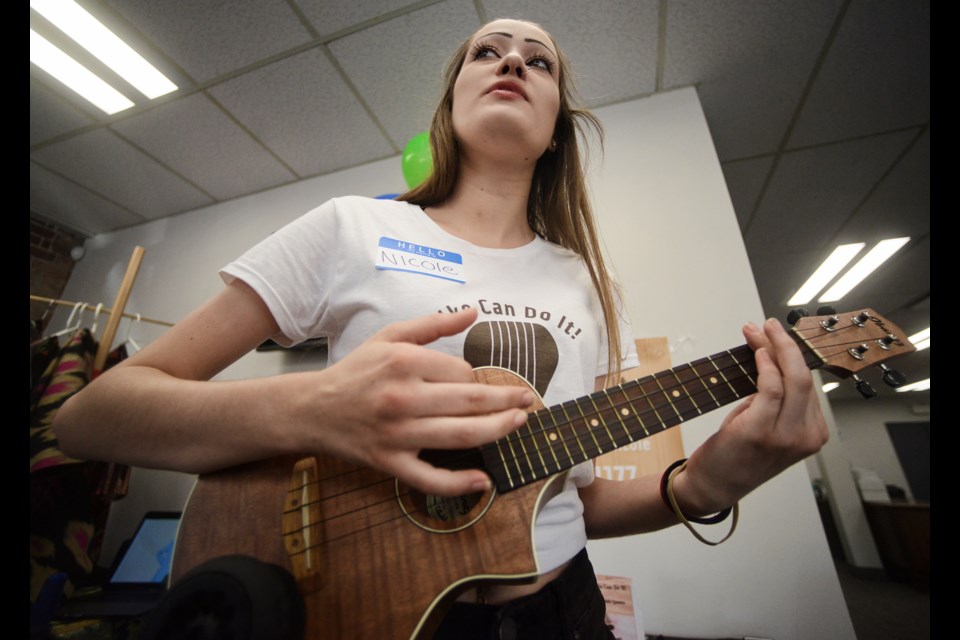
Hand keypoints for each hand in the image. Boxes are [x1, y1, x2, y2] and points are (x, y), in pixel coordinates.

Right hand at [293, 308, 532, 496]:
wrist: (312, 409)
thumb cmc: (356, 371)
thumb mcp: (389, 337)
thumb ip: (433, 324)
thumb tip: (473, 312)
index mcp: (404, 363)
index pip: (460, 371)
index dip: (475, 376)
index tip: (477, 382)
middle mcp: (403, 397)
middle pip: (470, 402)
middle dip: (506, 401)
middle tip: (528, 401)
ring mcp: (397, 434)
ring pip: (461, 436)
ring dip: (498, 431)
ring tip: (519, 424)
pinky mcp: (390, 463)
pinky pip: (429, 479)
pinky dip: (459, 483)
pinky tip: (484, 481)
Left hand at [674, 318, 828, 513]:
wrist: (713, 488)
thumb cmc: (737, 456)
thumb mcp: (767, 427)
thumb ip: (777, 401)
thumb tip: (770, 359)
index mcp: (813, 435)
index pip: (808, 384)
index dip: (791, 353)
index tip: (774, 333)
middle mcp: (805, 437)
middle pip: (804, 377)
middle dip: (785, 344)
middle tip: (768, 324)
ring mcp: (786, 437)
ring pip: (792, 379)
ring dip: (773, 347)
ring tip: (756, 330)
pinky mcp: (760, 433)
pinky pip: (771, 390)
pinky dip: (766, 366)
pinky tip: (757, 352)